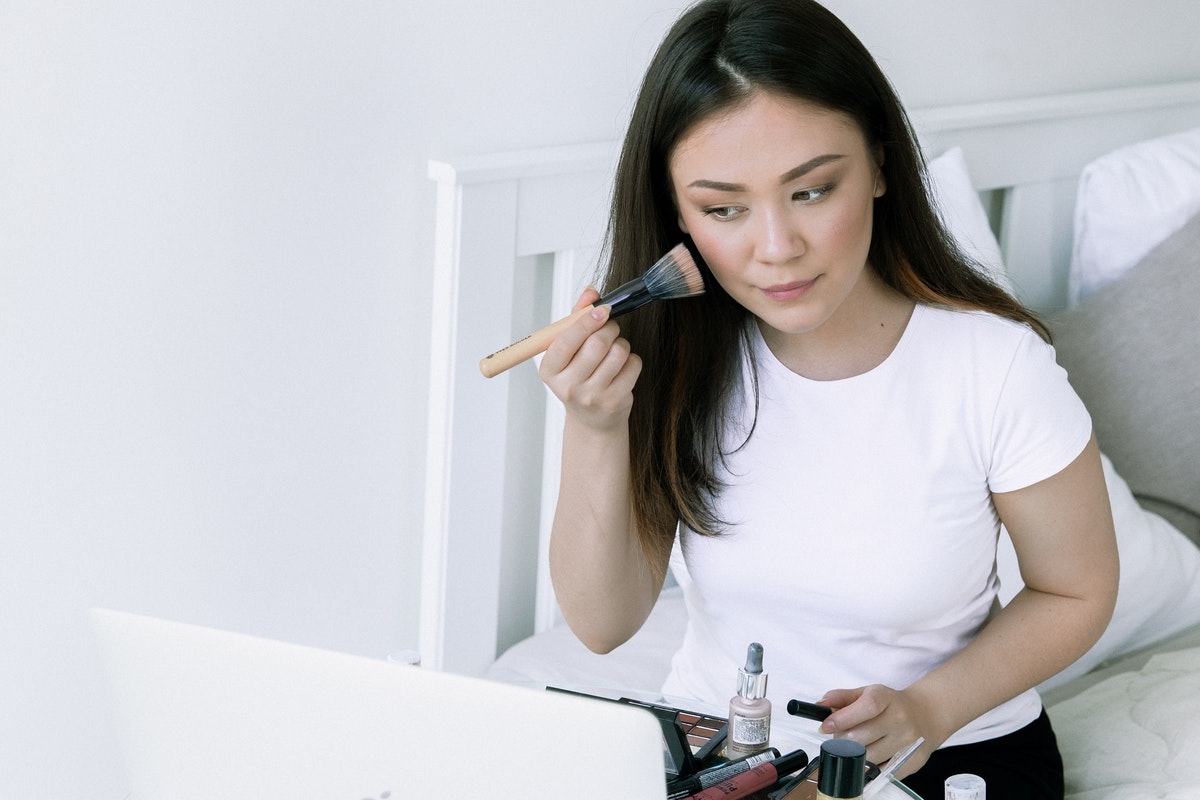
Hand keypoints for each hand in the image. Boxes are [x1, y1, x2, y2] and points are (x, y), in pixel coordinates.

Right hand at [538, 289, 641, 430]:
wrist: (592, 420)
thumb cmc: (578, 376)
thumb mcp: (569, 350)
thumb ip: (577, 318)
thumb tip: (590, 292)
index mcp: (549, 371)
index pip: (566, 340)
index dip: (586, 321)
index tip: (601, 309)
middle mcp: (568, 387)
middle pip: (597, 344)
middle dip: (609, 327)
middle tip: (610, 326)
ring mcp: (592, 397)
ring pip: (618, 352)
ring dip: (621, 343)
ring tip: (615, 349)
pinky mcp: (615, 401)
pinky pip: (633, 365)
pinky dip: (632, 359)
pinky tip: (622, 367)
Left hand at [816, 685, 943, 779]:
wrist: (925, 715)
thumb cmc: (890, 705)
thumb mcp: (867, 693)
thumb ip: (841, 697)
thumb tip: (820, 704)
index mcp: (886, 698)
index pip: (865, 708)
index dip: (842, 718)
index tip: (825, 726)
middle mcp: (899, 719)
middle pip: (861, 737)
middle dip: (843, 739)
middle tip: (842, 735)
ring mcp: (907, 742)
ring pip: (868, 757)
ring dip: (855, 754)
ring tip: (859, 743)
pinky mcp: (912, 762)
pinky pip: (881, 771)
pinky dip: (871, 765)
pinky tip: (874, 752)